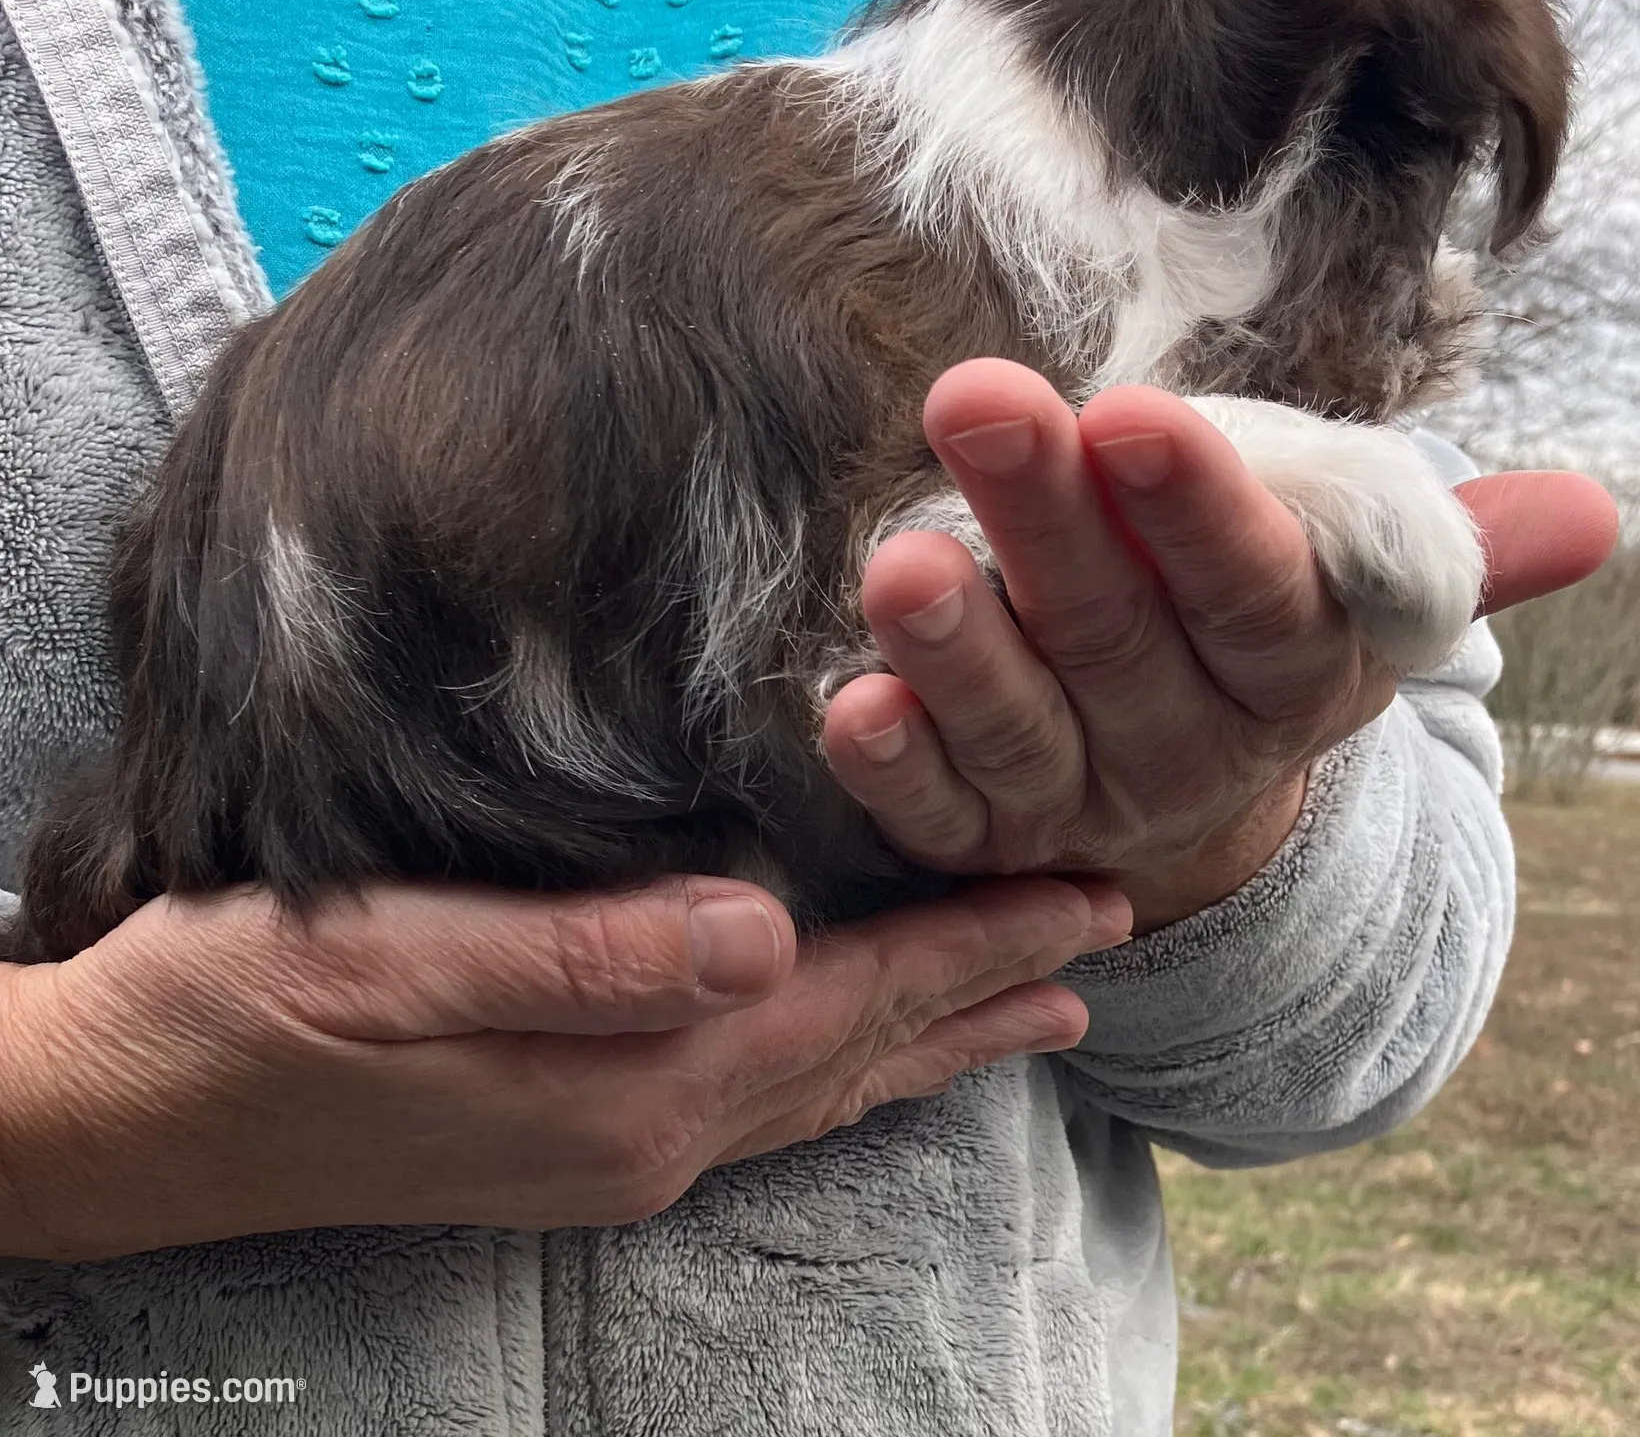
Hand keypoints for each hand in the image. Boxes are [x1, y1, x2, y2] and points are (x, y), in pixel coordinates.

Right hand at [0, 870, 1129, 1259]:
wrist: (120, 1121)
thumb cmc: (242, 1009)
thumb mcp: (396, 956)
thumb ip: (587, 952)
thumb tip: (766, 930)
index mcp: (631, 1079)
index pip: (851, 996)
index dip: (975, 941)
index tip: (1093, 896)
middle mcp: (649, 1133)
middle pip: (865, 1047)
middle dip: (991, 987)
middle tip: (1109, 937)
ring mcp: (614, 1153)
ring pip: (825, 1087)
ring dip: (936, 1039)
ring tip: (1035, 1012)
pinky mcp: (574, 1144)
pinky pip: (763, 1104)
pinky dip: (844, 1070)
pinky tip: (858, 1054)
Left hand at [824, 361, 1616, 931]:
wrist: (1182, 802)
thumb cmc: (1250, 638)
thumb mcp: (1355, 603)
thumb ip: (1445, 550)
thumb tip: (1603, 510)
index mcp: (1290, 672)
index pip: (1254, 593)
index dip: (1199, 514)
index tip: (1132, 413)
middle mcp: (1188, 746)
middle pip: (1120, 637)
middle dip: (1053, 524)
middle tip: (980, 401)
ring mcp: (1080, 805)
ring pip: (1022, 730)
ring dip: (963, 650)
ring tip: (900, 560)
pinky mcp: (985, 843)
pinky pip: (941, 818)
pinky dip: (897, 769)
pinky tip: (850, 706)